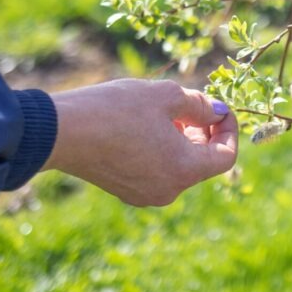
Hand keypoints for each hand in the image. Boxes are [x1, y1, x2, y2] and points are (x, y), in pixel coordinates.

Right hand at [41, 79, 237, 206]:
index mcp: (183, 170)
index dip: (229, 129)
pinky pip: (158, 170)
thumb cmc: (116, 110)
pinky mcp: (126, 190)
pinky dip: (163, 149)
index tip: (219, 106)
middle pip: (203, 162)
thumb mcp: (165, 96)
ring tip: (165, 110)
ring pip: (180, 166)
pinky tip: (146, 125)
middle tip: (192, 103)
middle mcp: (168, 190)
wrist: (61, 131)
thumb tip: (216, 112)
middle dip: (205, 131)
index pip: (226, 157)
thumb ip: (199, 105)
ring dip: (183, 138)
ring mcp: (145, 194)